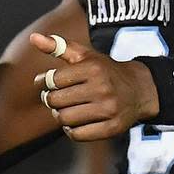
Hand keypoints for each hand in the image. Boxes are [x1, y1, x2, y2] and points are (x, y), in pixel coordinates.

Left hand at [30, 33, 159, 141]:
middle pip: (56, 101)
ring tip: (65, 109)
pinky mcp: (112, 127)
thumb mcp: (85, 55)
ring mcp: (108, 109)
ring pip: (65, 119)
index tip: (47, 82)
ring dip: (60, 115)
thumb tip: (33, 38)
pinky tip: (75, 122)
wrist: (140, 89)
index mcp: (93, 68)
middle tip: (55, 97)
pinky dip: (71, 130)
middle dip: (51, 100)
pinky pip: (78, 135)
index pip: (54, 79)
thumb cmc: (105, 70)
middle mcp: (102, 88)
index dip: (45, 81)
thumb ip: (58, 46)